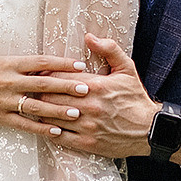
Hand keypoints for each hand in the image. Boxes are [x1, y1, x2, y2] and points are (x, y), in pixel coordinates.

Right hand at [0, 54, 89, 134]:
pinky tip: (57, 131)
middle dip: (66, 87)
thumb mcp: (2, 62)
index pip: (41, 62)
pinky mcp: (1, 118)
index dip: (61, 64)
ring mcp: (5, 101)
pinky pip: (24, 124)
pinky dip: (41, 128)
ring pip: (36, 107)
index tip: (80, 65)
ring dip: (57, 110)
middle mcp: (8, 82)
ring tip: (77, 112)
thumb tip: (53, 65)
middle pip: (42, 84)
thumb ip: (26, 65)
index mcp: (10, 64)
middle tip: (86, 89)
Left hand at [19, 36, 165, 159]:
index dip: (45, 73)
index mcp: (96, 86)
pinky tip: (45, 125)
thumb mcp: (127, 68)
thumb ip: (109, 49)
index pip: (59, 76)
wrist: (150, 130)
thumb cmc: (135, 98)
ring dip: (41, 111)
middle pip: (50, 96)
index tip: (38, 72)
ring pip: (51, 117)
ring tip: (33, 105)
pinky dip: (49, 130)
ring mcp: (87, 127)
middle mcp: (89, 106)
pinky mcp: (87, 143)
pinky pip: (59, 137)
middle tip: (31, 88)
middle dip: (39, 91)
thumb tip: (89, 36)